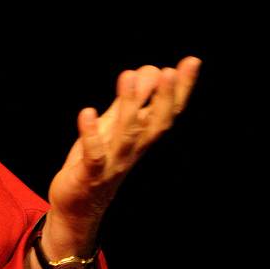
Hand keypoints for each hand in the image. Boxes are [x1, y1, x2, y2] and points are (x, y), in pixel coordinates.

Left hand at [46, 57, 200, 244]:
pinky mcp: (91, 175)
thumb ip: (131, 102)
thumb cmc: (97, 162)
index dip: (181, 89)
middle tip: (169, 71)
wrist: (77, 206)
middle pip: (156, 124)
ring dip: (129, 107)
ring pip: (127, 136)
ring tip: (128, 77)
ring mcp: (114, 164)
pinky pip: (95, 155)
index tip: (192, 62)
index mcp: (141, 138)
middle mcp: (134, 151)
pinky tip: (88, 112)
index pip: (167, 111)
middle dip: (164, 98)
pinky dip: (91, 134)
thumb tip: (152, 70)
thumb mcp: (114, 127)